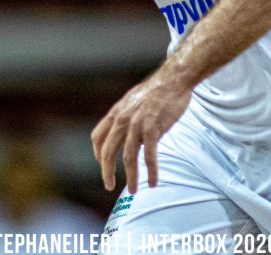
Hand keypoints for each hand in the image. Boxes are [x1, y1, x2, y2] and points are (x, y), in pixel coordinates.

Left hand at [91, 71, 191, 193]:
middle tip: (109, 186)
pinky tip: (152, 182)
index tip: (103, 164)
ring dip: (130, 177)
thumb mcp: (133, 101)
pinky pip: (149, 156)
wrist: (173, 79)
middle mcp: (122, 119)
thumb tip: (127, 134)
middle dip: (107, 172)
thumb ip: (126, 117)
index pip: (97, 137)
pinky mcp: (153, 129)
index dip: (98, 153)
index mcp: (116, 112)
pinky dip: (151, 171)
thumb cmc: (156, 90)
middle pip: (108, 152)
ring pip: (128, 158)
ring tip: (133, 190)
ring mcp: (137, 124)